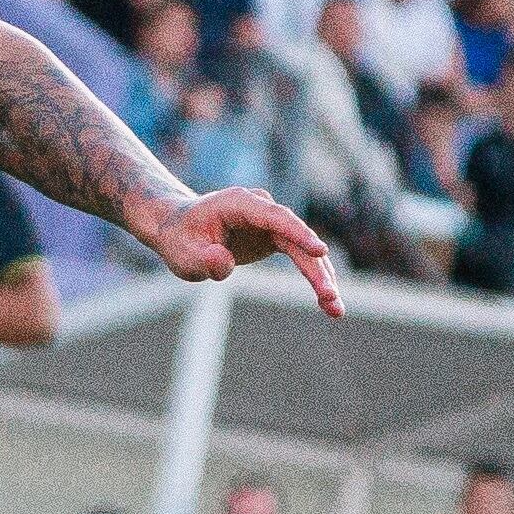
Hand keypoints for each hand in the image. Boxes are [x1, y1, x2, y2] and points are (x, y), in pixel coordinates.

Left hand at [138, 184, 343, 313]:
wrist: (178, 228)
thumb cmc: (179, 240)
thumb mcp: (183, 256)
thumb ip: (203, 260)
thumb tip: (224, 263)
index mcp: (239, 204)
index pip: (275, 217)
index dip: (298, 233)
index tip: (319, 251)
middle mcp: (261, 208)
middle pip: (296, 237)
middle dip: (315, 269)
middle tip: (330, 298)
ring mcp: (271, 222)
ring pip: (303, 250)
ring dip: (321, 278)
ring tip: (335, 310)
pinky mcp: (275, 237)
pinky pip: (300, 256)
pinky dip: (313, 277)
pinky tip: (327, 302)